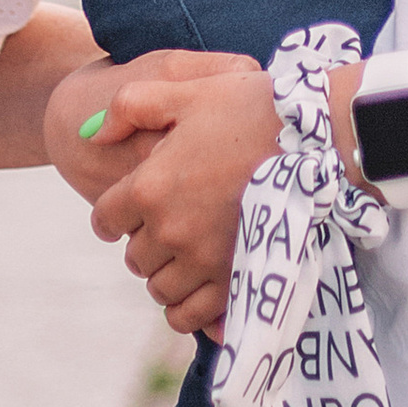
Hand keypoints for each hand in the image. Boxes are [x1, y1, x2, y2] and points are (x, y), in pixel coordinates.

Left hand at [98, 58, 278, 335]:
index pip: (105, 220)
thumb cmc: (249, 108)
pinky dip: (187, 308)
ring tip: (185, 255)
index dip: (112, 215)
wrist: (315, 137)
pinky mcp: (233, 278)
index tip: (126, 211)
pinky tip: (198, 287)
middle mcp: (169, 229)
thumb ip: (130, 107)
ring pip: (159, 289)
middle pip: (134, 258)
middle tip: (168, 225)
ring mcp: (202, 259)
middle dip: (144, 242)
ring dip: (166, 275)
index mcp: (148, 186)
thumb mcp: (184, 91)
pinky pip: (190, 315)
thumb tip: (93, 134)